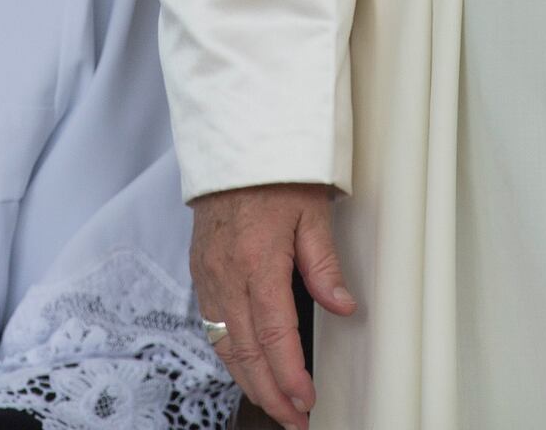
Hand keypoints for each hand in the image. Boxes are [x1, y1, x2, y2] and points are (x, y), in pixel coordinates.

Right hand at [188, 182, 356, 429]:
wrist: (234, 143)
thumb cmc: (278, 172)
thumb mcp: (313, 211)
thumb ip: (325, 264)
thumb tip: (344, 307)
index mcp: (258, 264)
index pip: (273, 336)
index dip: (289, 375)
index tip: (305, 402)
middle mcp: (226, 278)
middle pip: (245, 353)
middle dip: (271, 392)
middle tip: (294, 420)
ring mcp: (209, 279)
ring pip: (225, 346)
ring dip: (249, 381)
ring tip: (275, 405)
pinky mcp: (202, 275)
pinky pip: (213, 327)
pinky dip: (230, 356)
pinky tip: (247, 369)